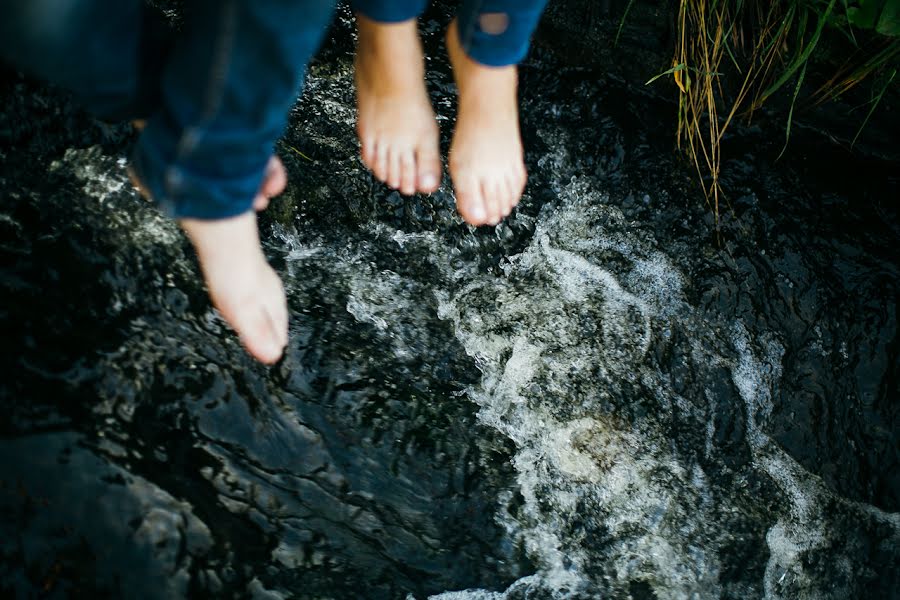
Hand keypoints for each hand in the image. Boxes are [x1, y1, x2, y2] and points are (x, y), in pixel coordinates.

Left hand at [180, 212, 287, 363]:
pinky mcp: (247, 269)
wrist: (223, 241)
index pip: (280, 334)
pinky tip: (239, 297)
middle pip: (274, 319)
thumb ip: (258, 336)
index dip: (270, 346)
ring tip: (252, 325)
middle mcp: (271, 292)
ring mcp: (261, 279)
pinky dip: (247, 300)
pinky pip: (251, 290)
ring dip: (258, 316)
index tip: (265, 355)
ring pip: (265, 304)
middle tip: (259, 344)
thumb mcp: (245, 314)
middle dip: (267, 332)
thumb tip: (273, 357)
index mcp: (274, 305)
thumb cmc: (234, 277)